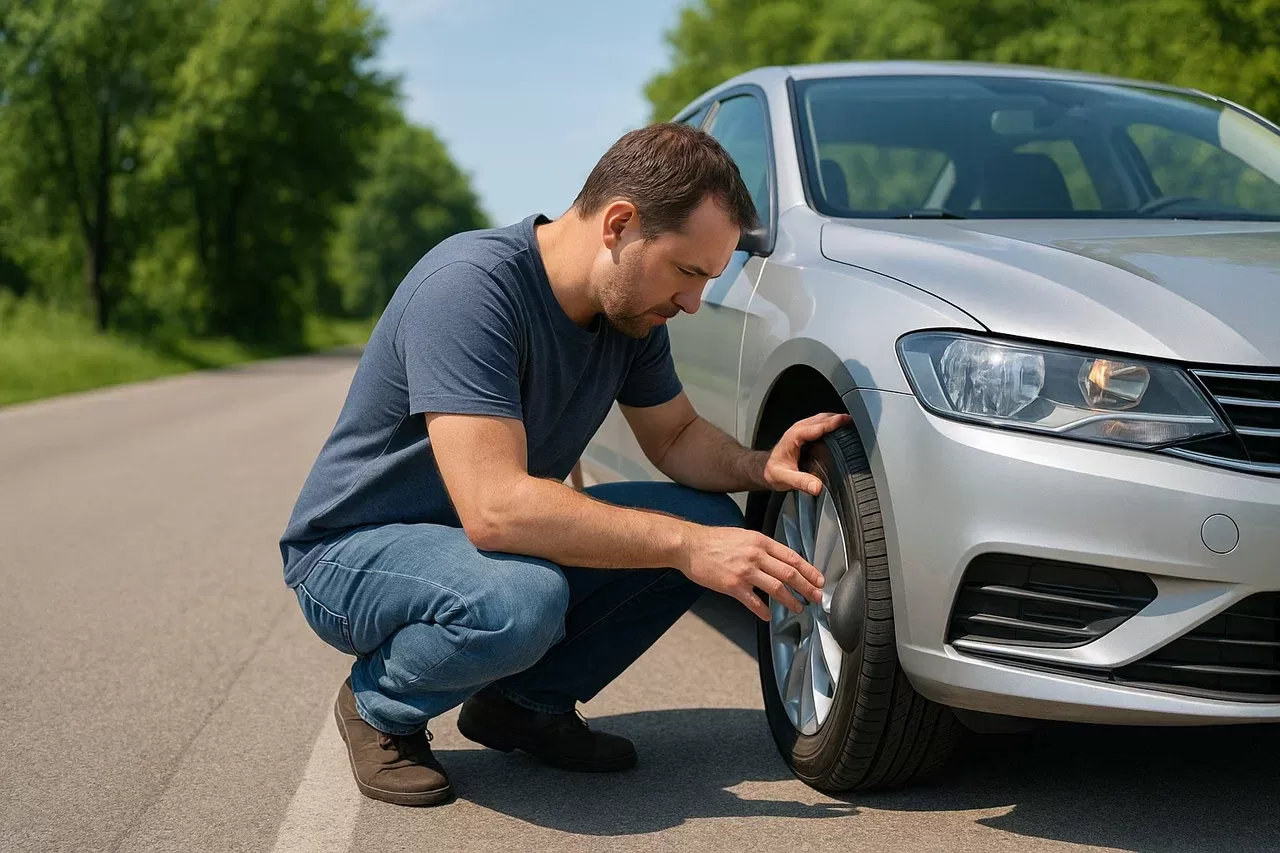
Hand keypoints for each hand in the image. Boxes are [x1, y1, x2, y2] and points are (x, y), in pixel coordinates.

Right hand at [677, 524, 824, 620]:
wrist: (690, 545)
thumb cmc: (714, 541)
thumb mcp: (744, 536)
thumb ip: (762, 548)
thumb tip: (779, 560)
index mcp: (760, 542)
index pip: (792, 557)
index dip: (809, 570)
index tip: (819, 580)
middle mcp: (755, 555)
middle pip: (789, 573)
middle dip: (807, 587)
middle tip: (816, 597)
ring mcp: (744, 571)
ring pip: (776, 588)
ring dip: (790, 600)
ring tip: (798, 608)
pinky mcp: (732, 585)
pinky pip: (753, 601)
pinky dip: (763, 610)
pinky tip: (768, 615)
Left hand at [763, 412, 852, 495]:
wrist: (766, 469)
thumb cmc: (774, 472)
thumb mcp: (785, 478)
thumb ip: (801, 482)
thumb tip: (817, 487)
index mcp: (794, 436)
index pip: (817, 426)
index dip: (832, 423)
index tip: (846, 420)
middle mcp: (799, 429)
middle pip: (822, 418)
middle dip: (838, 418)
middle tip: (856, 422)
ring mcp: (803, 429)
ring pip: (822, 418)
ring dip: (836, 419)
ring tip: (853, 424)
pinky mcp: (806, 432)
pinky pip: (821, 423)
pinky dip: (832, 423)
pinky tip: (842, 429)